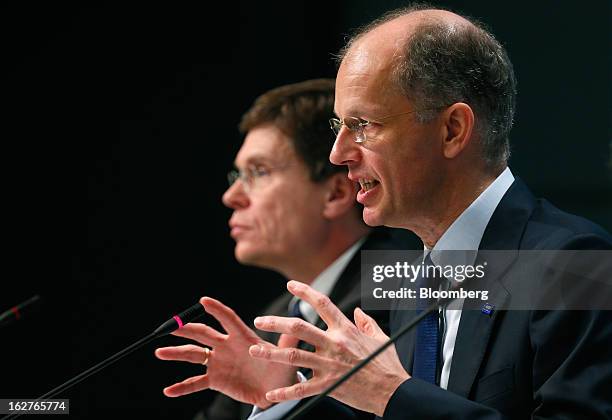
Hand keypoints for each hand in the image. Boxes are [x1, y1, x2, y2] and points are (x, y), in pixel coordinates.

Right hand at [155, 297, 298, 407]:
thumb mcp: (285, 356)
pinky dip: (182, 387)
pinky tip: (168, 390)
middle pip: (203, 334)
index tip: (203, 300)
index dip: (217, 309)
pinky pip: (195, 383)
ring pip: (193, 356)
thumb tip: (297, 325)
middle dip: (187, 329)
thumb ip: (288, 341)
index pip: (227, 319)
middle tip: (171, 327)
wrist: (275, 391)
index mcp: (242, 337)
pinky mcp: (216, 380)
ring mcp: (219, 362)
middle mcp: (226, 346)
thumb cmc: (281, 369)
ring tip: (159, 352)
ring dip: (176, 353)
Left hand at [249, 280, 409, 415]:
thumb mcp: (380, 338)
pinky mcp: (328, 386)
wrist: (394, 391)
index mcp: (346, 330)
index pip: (323, 304)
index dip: (305, 291)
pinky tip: (270, 393)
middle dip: (276, 323)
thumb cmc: (388, 365)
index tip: (291, 284)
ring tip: (254, 350)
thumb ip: (367, 322)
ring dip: (271, 353)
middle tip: (259, 321)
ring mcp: (329, 365)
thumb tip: (358, 311)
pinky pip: (302, 389)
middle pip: (299, 328)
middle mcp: (334, 344)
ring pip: (294, 356)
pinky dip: (285, 392)